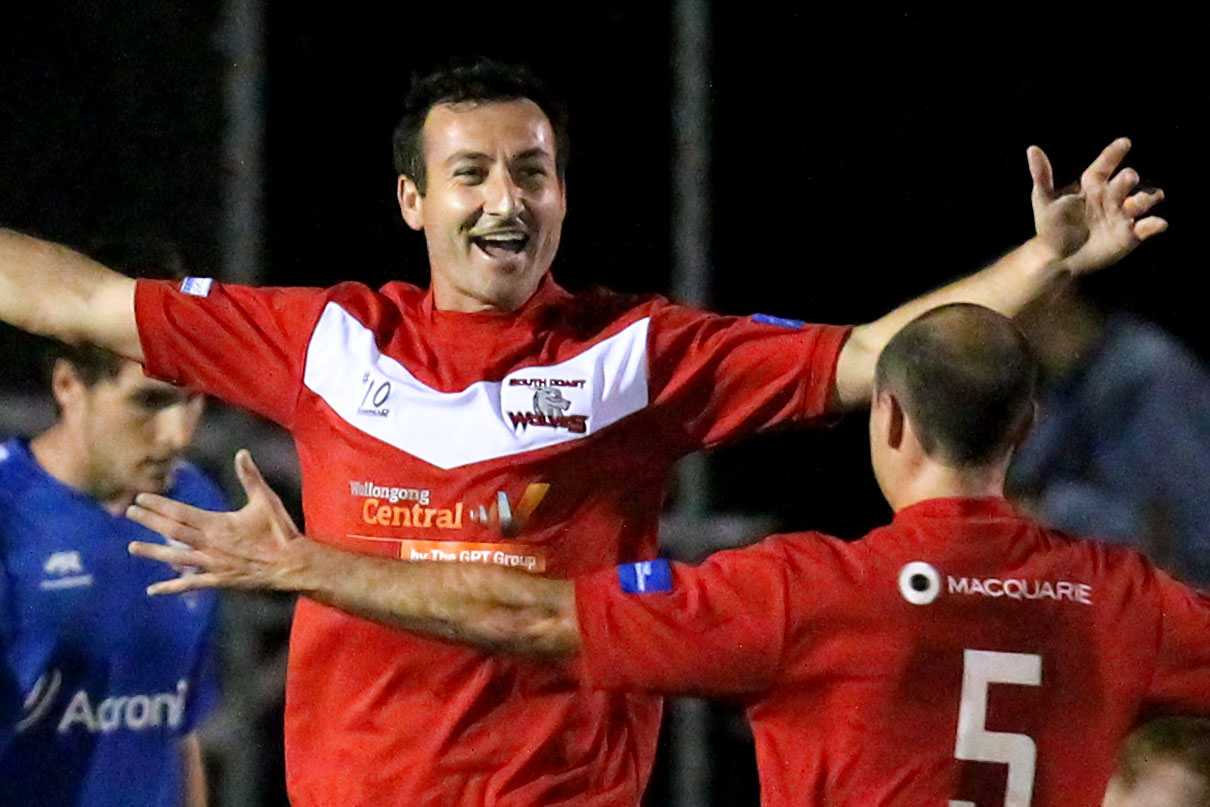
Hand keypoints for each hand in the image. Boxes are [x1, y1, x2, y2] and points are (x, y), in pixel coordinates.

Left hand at [128, 449, 305, 593]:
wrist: (291, 564)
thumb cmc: (280, 530)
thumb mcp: (265, 499)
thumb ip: (250, 476)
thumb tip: (241, 452)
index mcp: (218, 524)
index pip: (180, 512)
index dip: (159, 504)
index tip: (141, 497)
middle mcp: (210, 544)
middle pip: (172, 532)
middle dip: (150, 521)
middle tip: (130, 512)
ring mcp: (212, 564)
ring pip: (176, 558)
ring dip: (153, 552)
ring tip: (132, 547)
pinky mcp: (219, 579)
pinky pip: (190, 584)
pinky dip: (170, 587)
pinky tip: (152, 591)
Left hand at [1029, 137, 1166, 274]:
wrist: (1057, 258)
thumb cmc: (1051, 227)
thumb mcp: (1043, 201)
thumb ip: (1042, 175)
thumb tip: (1032, 149)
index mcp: (1092, 185)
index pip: (1105, 164)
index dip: (1114, 154)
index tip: (1125, 142)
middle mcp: (1111, 196)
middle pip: (1126, 180)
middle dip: (1129, 179)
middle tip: (1127, 179)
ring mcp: (1122, 215)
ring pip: (1143, 200)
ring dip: (1148, 197)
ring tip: (1145, 199)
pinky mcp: (1130, 235)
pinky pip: (1148, 227)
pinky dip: (1155, 225)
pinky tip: (1157, 224)